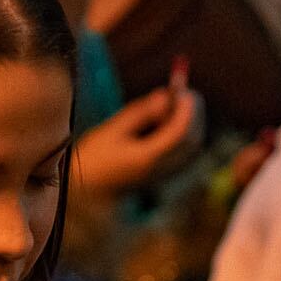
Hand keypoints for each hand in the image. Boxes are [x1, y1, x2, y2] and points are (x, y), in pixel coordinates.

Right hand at [70, 86, 201, 208]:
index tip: (184, 90)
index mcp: (148, 158)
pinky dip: (183, 131)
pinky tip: (167, 119)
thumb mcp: (112, 130)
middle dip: (193, 113)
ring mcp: (165, 174)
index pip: (180, 133)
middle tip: (184, 91)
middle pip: (192, 140)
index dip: (187, 110)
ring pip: (191, 146)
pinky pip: (184, 151)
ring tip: (174, 102)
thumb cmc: (95, 158)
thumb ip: (140, 112)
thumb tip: (165, 96)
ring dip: (190, 121)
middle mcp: (162, 169)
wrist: (88, 190)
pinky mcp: (164, 174)